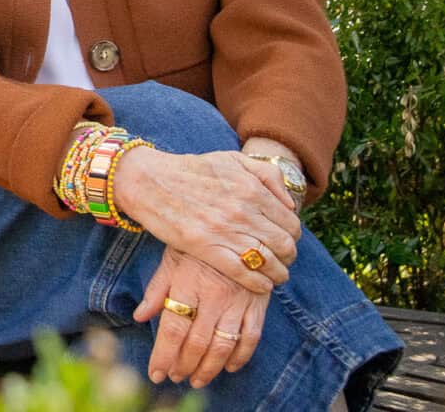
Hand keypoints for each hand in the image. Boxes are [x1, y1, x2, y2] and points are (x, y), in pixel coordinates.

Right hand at [114, 147, 300, 291]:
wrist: (150, 180)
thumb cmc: (192, 169)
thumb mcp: (233, 159)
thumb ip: (267, 174)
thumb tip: (289, 203)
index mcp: (251, 188)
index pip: (291, 223)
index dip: (294, 236)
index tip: (287, 240)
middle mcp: (243, 211)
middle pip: (284, 245)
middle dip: (289, 256)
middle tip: (283, 260)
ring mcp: (225, 231)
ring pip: (268, 263)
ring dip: (278, 274)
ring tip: (275, 275)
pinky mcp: (207, 248)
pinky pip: (244, 274)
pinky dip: (259, 284)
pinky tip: (261, 284)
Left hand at [134, 245, 269, 387]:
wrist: (239, 220)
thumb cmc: (199, 239)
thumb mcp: (172, 255)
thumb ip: (157, 287)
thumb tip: (139, 316)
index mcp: (188, 281)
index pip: (173, 328)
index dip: (163, 355)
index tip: (156, 373)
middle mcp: (213, 294)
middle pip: (197, 342)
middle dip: (184, 365)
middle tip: (175, 376)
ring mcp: (237, 299)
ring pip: (223, 345)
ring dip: (209, 368)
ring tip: (197, 379)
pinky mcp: (257, 301)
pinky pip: (251, 336)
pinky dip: (241, 356)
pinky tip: (229, 366)